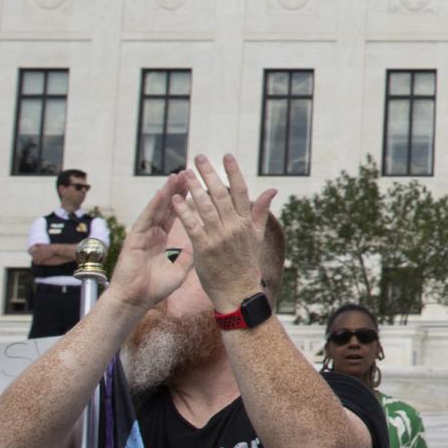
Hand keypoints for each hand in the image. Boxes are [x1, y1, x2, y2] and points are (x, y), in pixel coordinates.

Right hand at [106, 170, 195, 312]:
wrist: (134, 301)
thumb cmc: (154, 289)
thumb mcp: (179, 271)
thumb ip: (188, 256)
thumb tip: (201, 246)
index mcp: (161, 240)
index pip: (176, 215)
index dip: (185, 201)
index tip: (197, 186)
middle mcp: (152, 234)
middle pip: (167, 207)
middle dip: (177, 190)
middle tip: (188, 173)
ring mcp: (142, 235)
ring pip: (157, 209)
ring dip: (167, 192)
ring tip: (177, 175)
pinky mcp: (134, 238)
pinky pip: (147, 218)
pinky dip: (155, 205)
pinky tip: (163, 192)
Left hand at [170, 154, 277, 310]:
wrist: (239, 291)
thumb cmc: (246, 263)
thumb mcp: (257, 236)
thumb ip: (260, 211)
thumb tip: (272, 190)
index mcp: (247, 222)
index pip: (241, 191)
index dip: (234, 172)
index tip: (226, 156)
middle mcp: (234, 226)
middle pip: (221, 194)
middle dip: (209, 173)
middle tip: (199, 157)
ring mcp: (219, 237)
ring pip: (205, 206)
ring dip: (194, 187)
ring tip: (185, 173)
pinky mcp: (204, 248)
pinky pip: (192, 225)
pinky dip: (183, 211)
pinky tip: (176, 199)